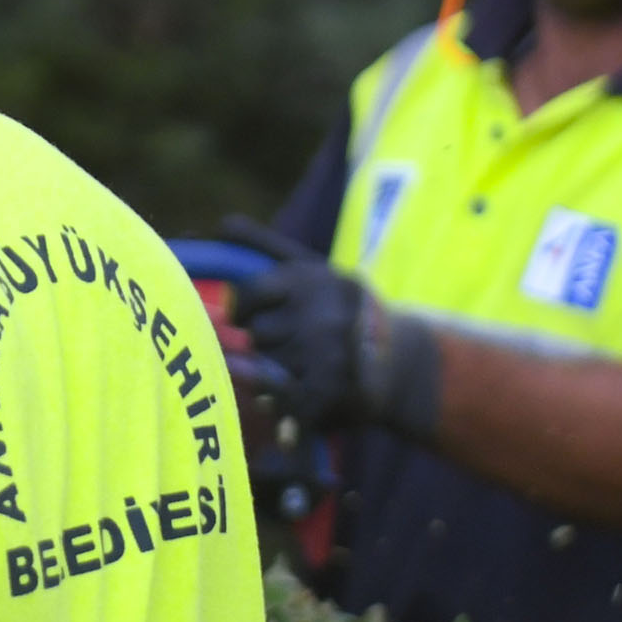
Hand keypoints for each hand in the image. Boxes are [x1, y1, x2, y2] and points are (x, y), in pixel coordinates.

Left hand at [220, 218, 442, 437]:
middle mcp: (327, 315)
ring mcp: (332, 356)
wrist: (401, 362)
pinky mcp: (332, 393)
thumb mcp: (309, 268)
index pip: (247, 293)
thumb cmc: (338, 309)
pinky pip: (276, 397)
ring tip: (308, 364)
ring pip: (264, 366)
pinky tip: (304, 387)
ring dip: (276, 368)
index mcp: (317, 279)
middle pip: (255, 333)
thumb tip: (220, 223)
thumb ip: (262, 245)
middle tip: (297, 340)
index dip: (245, 307)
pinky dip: (281, 398)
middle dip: (266, 339)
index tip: (256, 312)